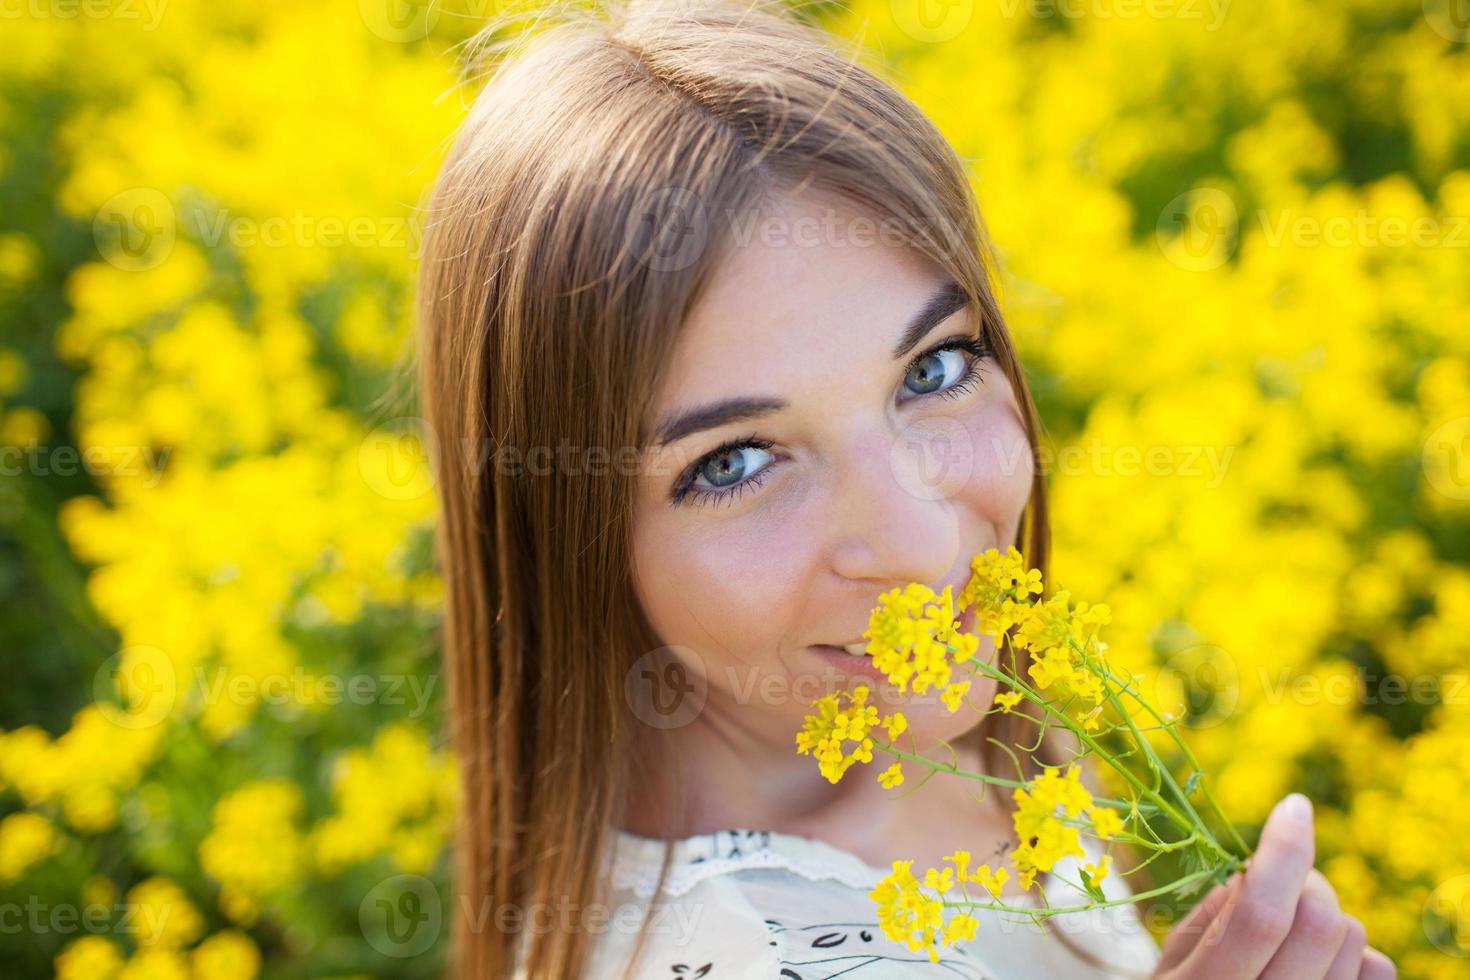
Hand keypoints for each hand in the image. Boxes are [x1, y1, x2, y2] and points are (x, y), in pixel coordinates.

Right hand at [1152, 793, 1396, 979]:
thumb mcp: (1171, 963)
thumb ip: (1213, 917)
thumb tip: (1263, 868)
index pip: (1262, 913)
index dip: (1284, 851)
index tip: (1293, 807)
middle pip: (1321, 923)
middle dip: (1305, 882)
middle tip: (1279, 881)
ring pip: (1356, 942)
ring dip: (1328, 917)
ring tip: (1293, 931)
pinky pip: (1380, 972)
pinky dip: (1358, 952)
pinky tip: (1322, 960)